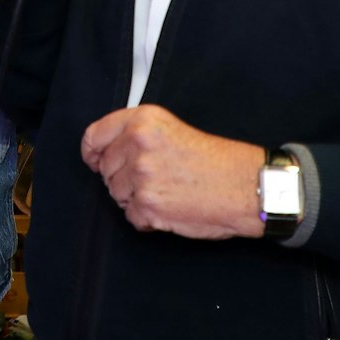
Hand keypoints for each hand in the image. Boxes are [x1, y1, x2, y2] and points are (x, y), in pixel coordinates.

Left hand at [80, 106, 267, 238]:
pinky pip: (132, 216)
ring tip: (168, 192)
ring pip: (116, 194)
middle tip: (156, 179)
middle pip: (105, 170)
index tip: (95, 160)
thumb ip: (136, 134)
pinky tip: (171, 208)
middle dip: (123, 178)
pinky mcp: (148, 206)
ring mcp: (141, 176)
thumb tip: (102, 153)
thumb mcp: (171, 129)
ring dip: (136, 199)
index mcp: (143, 120)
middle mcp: (138, 145)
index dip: (92, 152)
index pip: (94, 136)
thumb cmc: (216, 160)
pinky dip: (147, 218)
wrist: (246, 186)